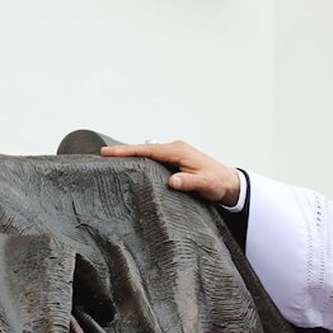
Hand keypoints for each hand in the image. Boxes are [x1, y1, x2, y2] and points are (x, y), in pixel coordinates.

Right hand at [99, 140, 242, 204]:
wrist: (230, 183)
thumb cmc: (218, 183)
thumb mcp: (205, 184)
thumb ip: (188, 183)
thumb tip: (172, 181)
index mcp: (178, 150)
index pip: (148, 149)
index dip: (127, 151)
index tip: (109, 152)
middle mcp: (174, 148)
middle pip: (143, 148)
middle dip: (123, 151)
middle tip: (102, 154)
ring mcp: (174, 154)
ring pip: (147, 153)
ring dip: (131, 155)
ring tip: (111, 160)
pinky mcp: (175, 161)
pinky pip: (153, 159)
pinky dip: (141, 160)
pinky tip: (131, 167)